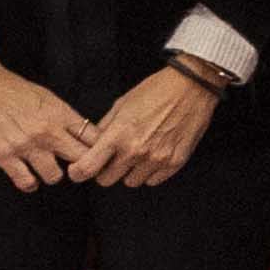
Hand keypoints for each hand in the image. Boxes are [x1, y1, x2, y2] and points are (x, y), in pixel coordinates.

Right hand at [0, 46, 101, 188]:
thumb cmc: (13, 89)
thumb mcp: (46, 97)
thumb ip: (64, 117)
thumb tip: (83, 134)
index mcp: (60, 114)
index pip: (94, 138)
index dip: (98, 149)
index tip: (94, 155)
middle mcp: (47, 131)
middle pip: (81, 159)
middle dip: (81, 166)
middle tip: (75, 169)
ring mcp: (26, 145)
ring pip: (55, 176)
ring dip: (51, 175)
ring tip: (45, 169)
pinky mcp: (4, 156)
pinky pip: (26, 182)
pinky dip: (29, 183)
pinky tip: (28, 177)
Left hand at [70, 62, 223, 188]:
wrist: (192, 87)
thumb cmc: (156, 91)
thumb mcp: (122, 104)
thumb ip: (105, 127)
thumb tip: (93, 144)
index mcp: (118, 135)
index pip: (88, 168)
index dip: (78, 172)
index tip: (78, 170)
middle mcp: (136, 151)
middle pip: (107, 180)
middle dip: (106, 170)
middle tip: (113, 157)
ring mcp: (157, 159)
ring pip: (131, 182)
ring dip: (130, 172)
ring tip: (138, 153)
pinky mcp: (175, 162)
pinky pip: (153, 180)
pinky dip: (150, 172)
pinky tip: (153, 154)